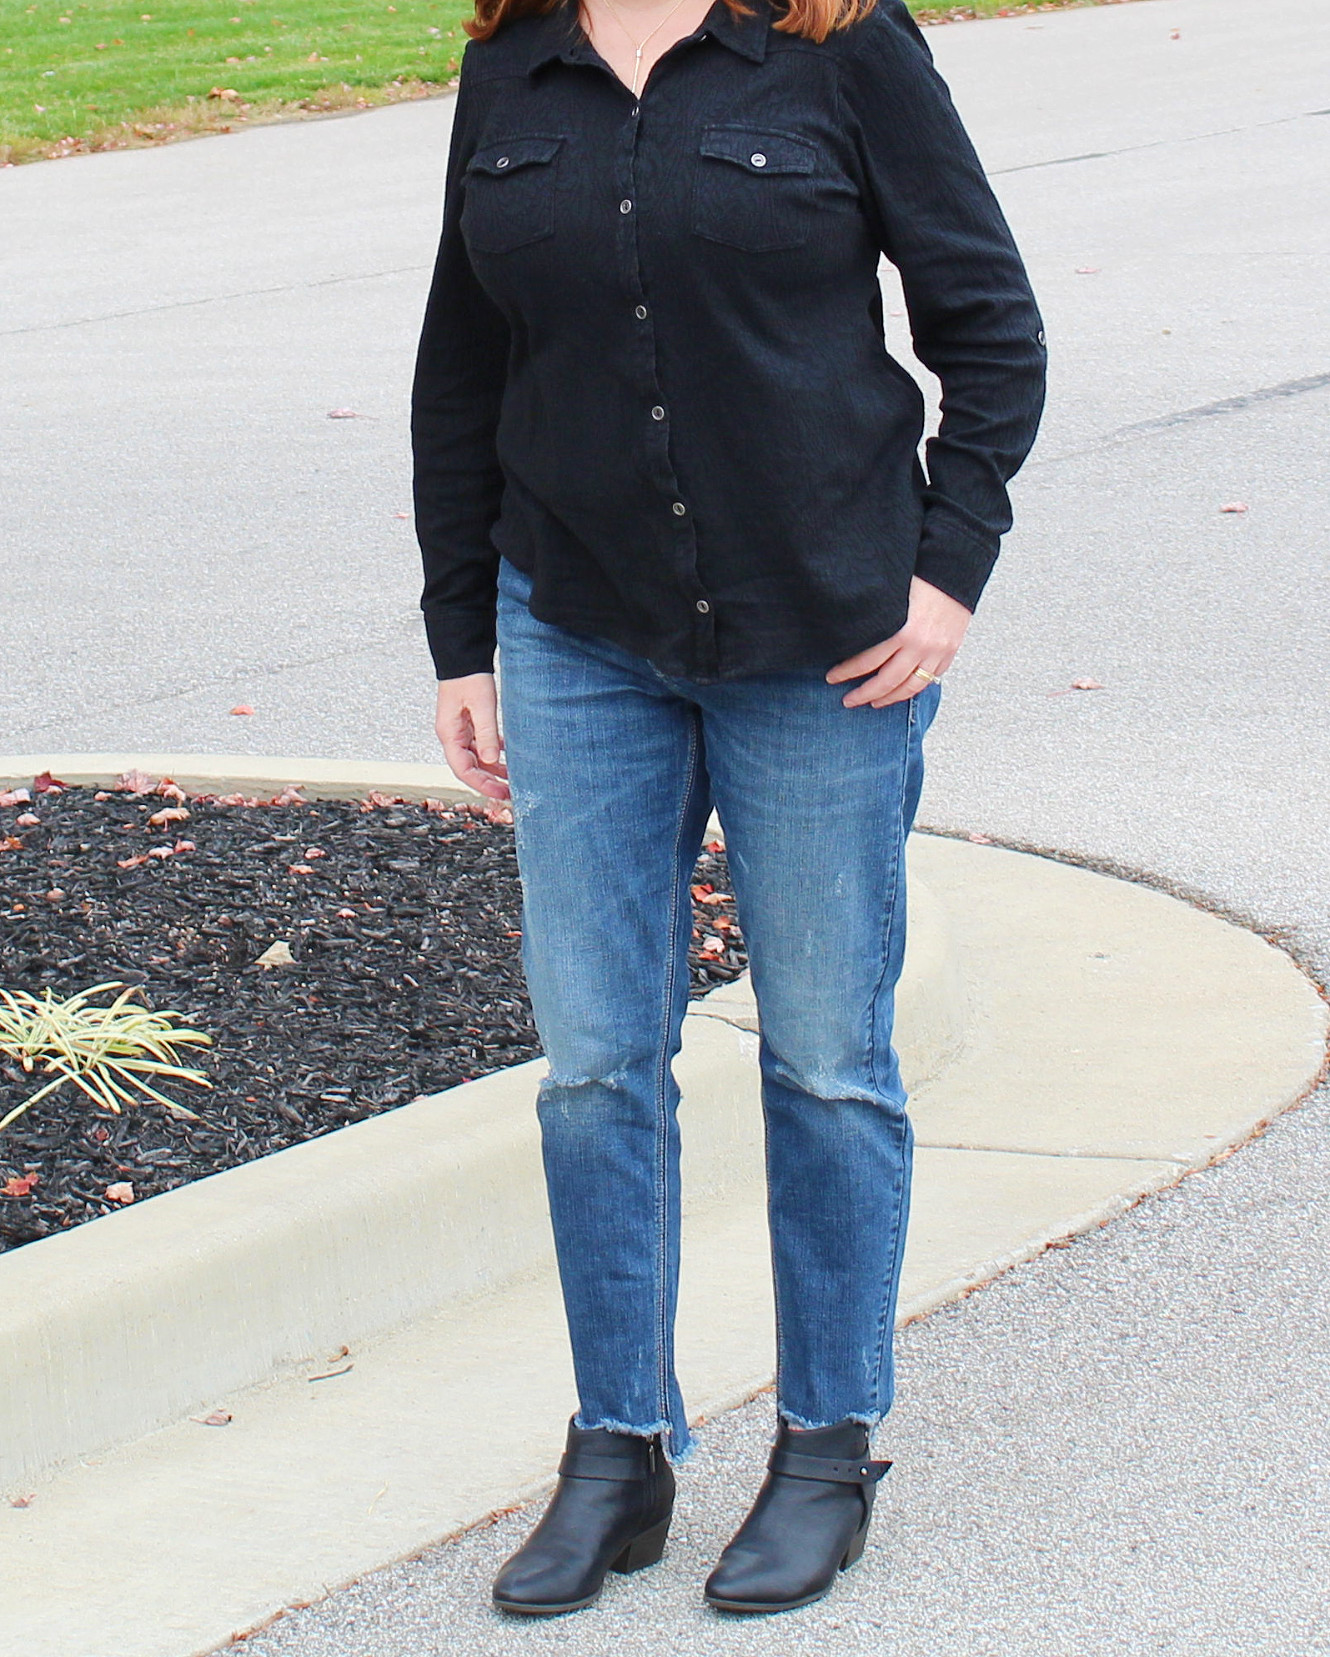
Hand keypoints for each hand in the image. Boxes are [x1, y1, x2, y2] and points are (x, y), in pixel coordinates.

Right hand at [435, 673, 509, 801]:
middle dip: (488, 782)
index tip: (500, 793)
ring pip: (476, 758)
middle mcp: (452, 735)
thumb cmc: (469, 677)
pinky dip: (493, 753)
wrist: (463, 656)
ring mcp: (459, 730)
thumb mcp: (482, 705)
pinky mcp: (468, 723)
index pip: (463, 770)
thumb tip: (491, 761)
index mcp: (449, 734)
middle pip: (469, 768)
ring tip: (512, 778)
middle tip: (510, 792)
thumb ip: (486, 734)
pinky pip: (480, 745)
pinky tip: (507, 755)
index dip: (481, 785)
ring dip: (492, 769)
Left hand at [826, 577, 970, 707]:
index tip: (832, 677)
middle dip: (863, 694)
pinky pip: (930, 680)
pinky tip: (900, 691)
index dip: (846, 672)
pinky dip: (913, 689)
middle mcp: (920, 644)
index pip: (867, 661)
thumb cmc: (919, 576)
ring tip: (874, 703)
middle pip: (886, 681)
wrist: (955, 570)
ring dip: (889, 699)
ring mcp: (937, 651)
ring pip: (910, 687)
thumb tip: (845, 632)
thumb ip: (873, 617)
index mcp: (901, 629)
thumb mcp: (890, 594)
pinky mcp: (949, 652)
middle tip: (848, 700)